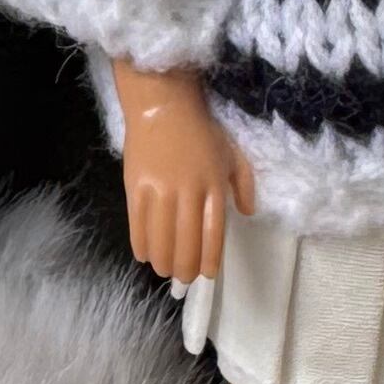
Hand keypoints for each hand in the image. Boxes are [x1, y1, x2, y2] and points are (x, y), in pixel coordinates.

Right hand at [111, 61, 254, 284]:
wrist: (163, 104)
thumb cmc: (201, 129)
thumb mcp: (231, 152)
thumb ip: (243, 183)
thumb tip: (248, 212)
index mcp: (213, 185)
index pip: (212, 233)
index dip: (209, 258)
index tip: (207, 275)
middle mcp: (187, 191)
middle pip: (185, 241)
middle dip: (184, 267)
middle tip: (183, 279)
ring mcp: (159, 190)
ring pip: (160, 238)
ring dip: (163, 261)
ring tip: (164, 270)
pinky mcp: (135, 186)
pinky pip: (137, 224)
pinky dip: (140, 244)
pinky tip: (144, 255)